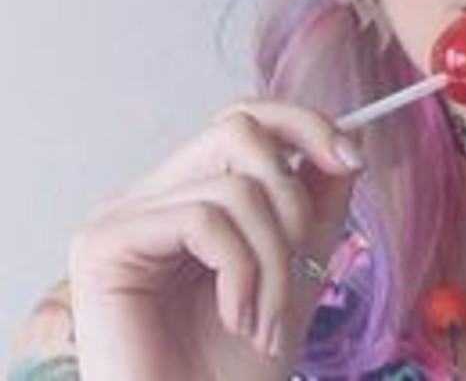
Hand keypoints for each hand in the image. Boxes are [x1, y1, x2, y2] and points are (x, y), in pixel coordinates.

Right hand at [68, 99, 363, 380]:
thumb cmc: (237, 368)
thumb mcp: (298, 267)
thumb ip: (319, 200)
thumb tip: (350, 136)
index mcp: (189, 194)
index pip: (247, 119)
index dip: (304, 125)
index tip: (351, 160)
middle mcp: (150, 196)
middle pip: (240, 128)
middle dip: (294, 198)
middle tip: (303, 264)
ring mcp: (122, 217)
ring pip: (234, 185)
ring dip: (275, 256)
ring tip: (268, 318)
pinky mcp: (104, 244)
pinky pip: (204, 219)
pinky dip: (242, 270)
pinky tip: (237, 318)